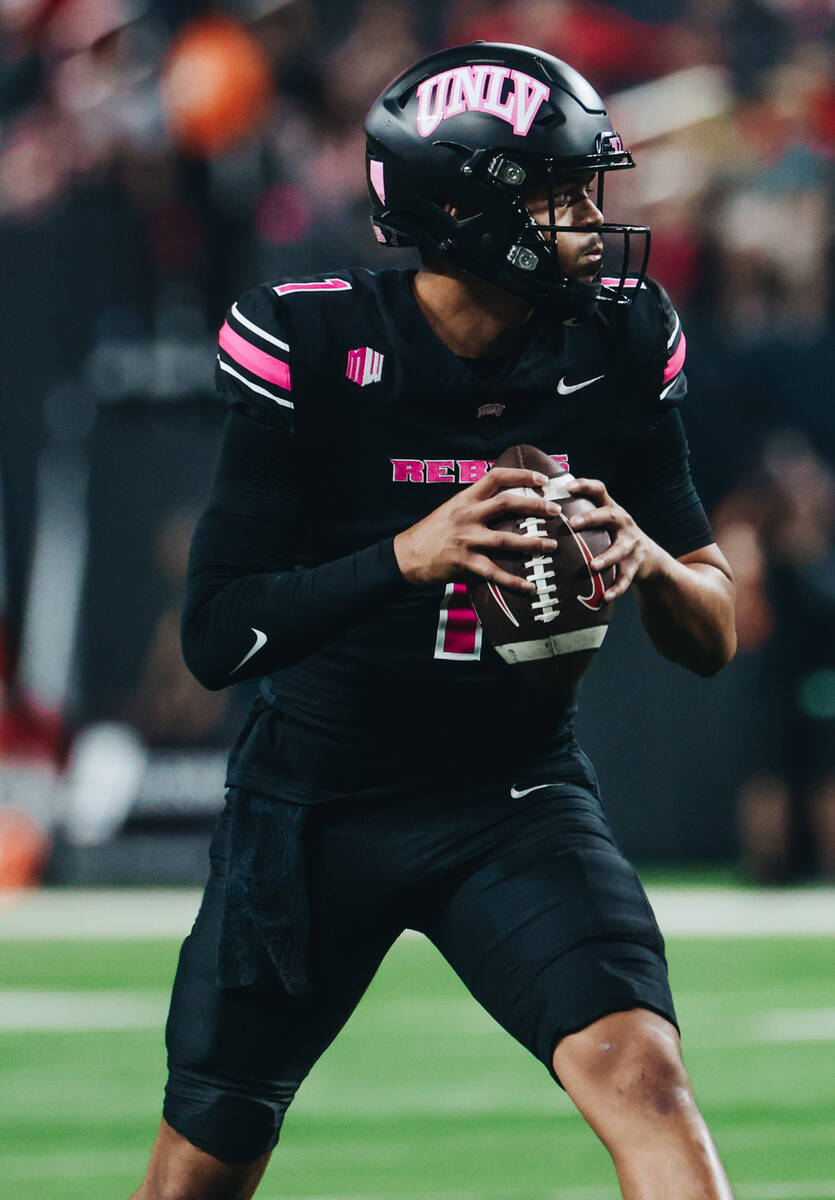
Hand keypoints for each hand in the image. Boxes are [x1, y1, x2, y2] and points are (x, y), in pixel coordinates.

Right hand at [394, 468, 560, 591]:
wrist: (405, 555)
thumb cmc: (431, 532)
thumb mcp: (451, 509)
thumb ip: (475, 504)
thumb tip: (504, 500)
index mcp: (465, 498)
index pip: (496, 477)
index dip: (522, 475)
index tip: (543, 481)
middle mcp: (466, 514)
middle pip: (506, 503)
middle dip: (535, 506)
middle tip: (557, 512)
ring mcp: (465, 538)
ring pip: (505, 538)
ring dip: (531, 543)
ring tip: (551, 547)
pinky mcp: (463, 562)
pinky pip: (493, 572)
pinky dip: (513, 581)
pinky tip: (529, 587)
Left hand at [565, 477, 660, 600]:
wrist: (649, 558)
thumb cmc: (614, 537)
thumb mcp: (603, 523)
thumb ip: (582, 515)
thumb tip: (544, 508)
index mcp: (612, 509)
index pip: (600, 490)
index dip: (585, 486)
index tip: (567, 487)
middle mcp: (623, 523)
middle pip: (610, 515)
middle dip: (591, 518)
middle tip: (572, 523)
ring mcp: (632, 544)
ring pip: (619, 550)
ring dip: (606, 557)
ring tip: (592, 566)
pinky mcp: (635, 565)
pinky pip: (625, 578)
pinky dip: (616, 588)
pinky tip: (605, 596)